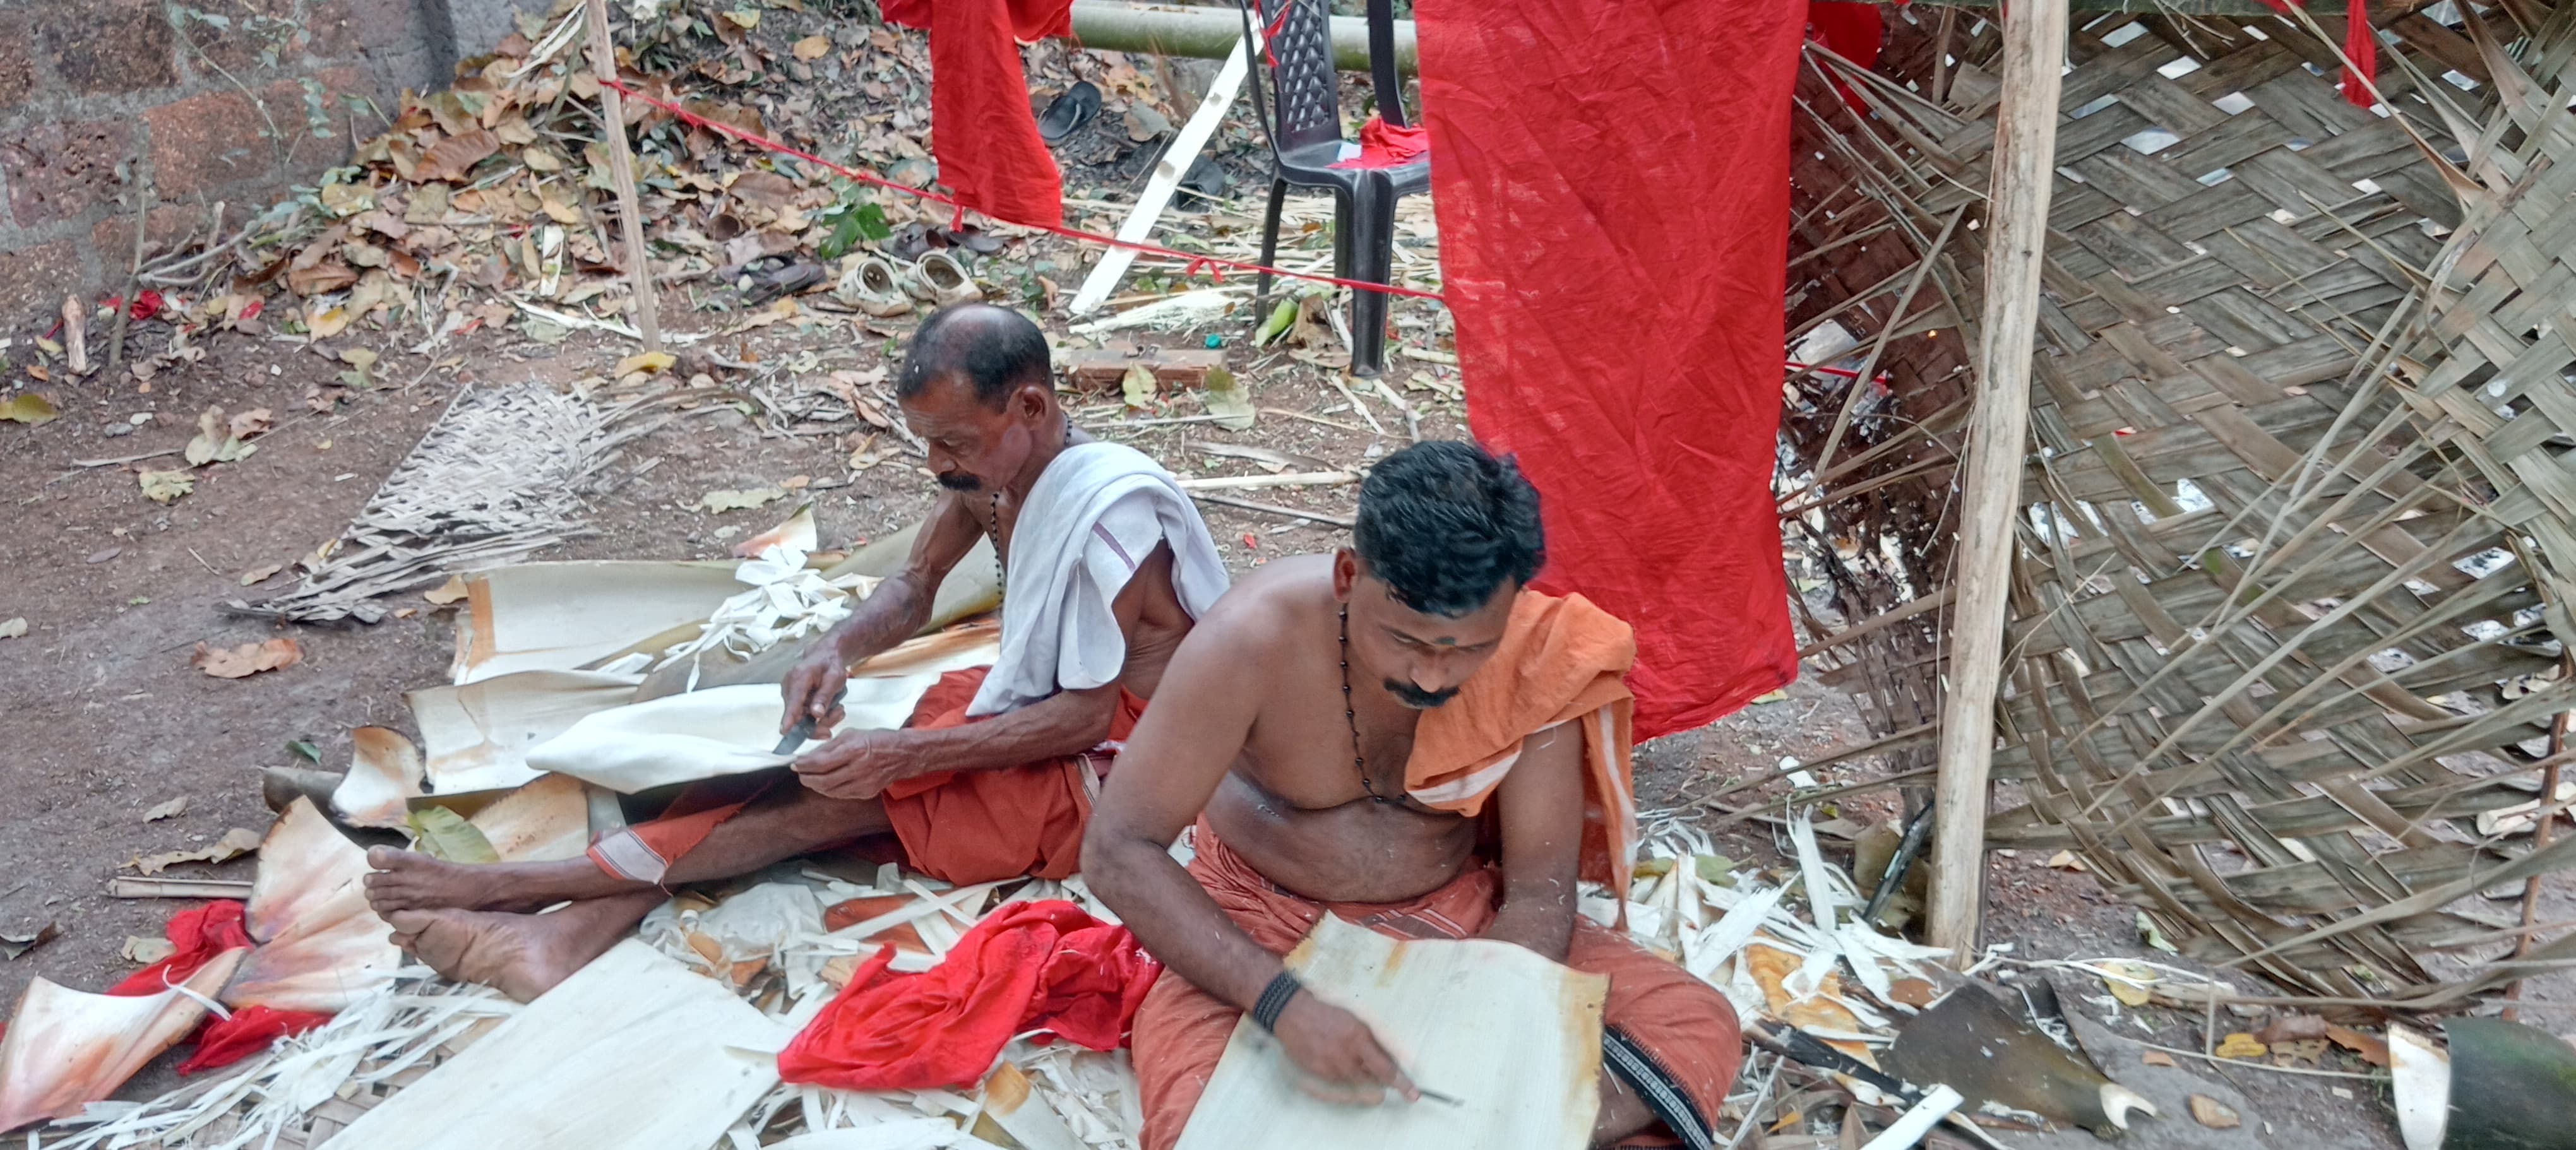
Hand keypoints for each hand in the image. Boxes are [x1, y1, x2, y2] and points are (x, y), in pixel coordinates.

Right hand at [779, 645, 847, 735]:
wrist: (826, 656)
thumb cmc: (830, 664)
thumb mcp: (834, 678)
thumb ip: (825, 696)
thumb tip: (816, 714)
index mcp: (799, 678)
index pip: (793, 702)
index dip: (789, 718)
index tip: (784, 730)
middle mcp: (790, 687)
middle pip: (798, 716)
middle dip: (820, 722)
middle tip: (838, 715)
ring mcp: (791, 695)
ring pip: (803, 719)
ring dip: (823, 719)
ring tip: (838, 708)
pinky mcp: (794, 700)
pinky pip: (805, 716)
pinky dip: (820, 716)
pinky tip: (831, 708)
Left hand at [792, 729, 915, 799]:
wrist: (904, 754)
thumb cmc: (878, 740)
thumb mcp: (852, 734)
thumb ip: (829, 746)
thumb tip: (809, 756)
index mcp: (854, 750)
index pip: (820, 763)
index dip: (804, 765)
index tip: (795, 763)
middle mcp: (858, 769)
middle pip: (823, 781)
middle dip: (807, 778)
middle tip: (800, 773)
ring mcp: (863, 784)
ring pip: (830, 791)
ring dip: (816, 786)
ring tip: (811, 778)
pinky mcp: (866, 793)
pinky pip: (842, 794)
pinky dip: (830, 789)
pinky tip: (827, 782)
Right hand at [1270, 994, 1417, 1104]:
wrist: (1293, 1013)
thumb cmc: (1326, 1013)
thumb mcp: (1355, 1021)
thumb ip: (1372, 1041)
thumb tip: (1389, 1060)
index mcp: (1359, 1037)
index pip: (1386, 1068)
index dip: (1402, 1083)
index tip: (1412, 1094)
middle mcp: (1347, 1053)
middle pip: (1374, 1080)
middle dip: (1385, 1084)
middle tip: (1394, 1085)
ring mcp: (1332, 1065)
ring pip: (1357, 1083)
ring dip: (1363, 1078)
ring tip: (1355, 1061)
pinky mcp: (1319, 1072)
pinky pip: (1339, 1083)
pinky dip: (1345, 1077)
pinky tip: (1339, 1062)